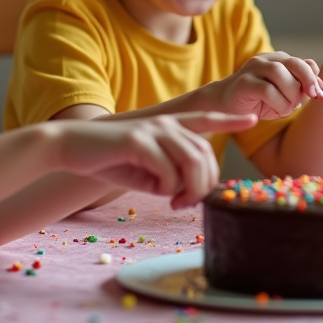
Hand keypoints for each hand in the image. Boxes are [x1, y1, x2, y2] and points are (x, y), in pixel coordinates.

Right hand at [56, 112, 257, 208]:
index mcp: (169, 125)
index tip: (253, 119)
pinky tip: (155, 190)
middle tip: (186, 204)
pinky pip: (167, 170)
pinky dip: (167, 187)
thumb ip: (170, 176)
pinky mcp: (138, 140)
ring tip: (175, 201)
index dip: (230, 119)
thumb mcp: (145, 171)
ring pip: (192, 161)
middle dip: (204, 184)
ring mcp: (153, 129)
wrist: (69, 148)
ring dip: (189, 188)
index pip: (206, 119)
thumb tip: (189, 193)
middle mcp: (165, 122)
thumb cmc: (108, 160)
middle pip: (205, 154)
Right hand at [213, 52, 320, 119]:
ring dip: (290, 93)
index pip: (302, 62)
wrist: (224, 105)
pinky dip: (278, 102)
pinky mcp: (243, 82)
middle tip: (312, 95)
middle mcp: (265, 60)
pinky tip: (277, 110)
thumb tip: (320, 84)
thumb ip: (298, 86)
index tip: (317, 92)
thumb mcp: (282, 94)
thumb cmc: (256, 101)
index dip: (313, 76)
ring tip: (288, 108)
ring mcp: (252, 69)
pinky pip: (266, 89)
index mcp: (276, 61)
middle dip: (307, 79)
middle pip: (293, 62)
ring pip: (279, 73)